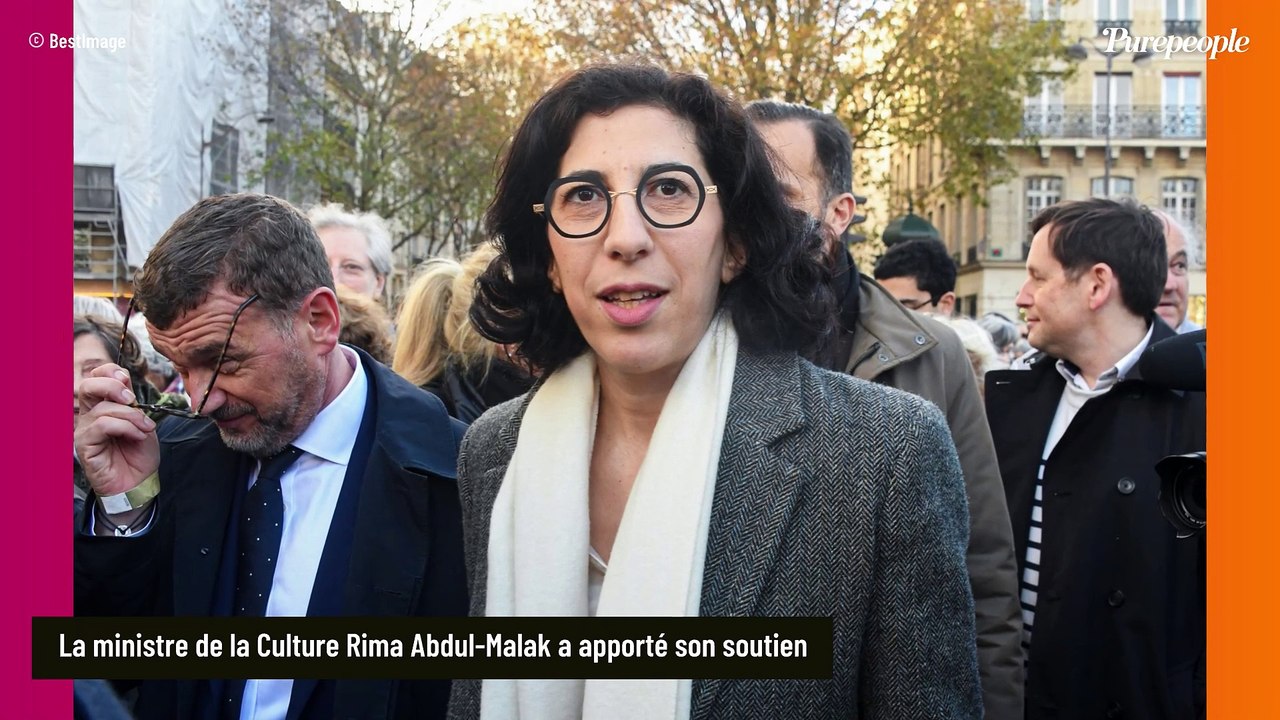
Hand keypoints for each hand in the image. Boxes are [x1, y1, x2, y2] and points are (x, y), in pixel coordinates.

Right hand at [75, 363, 159, 497]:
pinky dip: (125, 427)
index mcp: (102, 406)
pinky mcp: (84, 445)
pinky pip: (102, 425)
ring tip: (145, 428)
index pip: (95, 377)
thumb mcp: (142, 422)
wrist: (140, 482)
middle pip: (87, 386)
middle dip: (113, 386)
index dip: (110, 372)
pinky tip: (137, 436)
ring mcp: (84, 431)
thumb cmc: (139, 454)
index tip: (128, 379)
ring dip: (131, 416)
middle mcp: (89, 416)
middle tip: (132, 399)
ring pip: (103, 408)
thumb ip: (132, 402)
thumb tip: (123, 378)